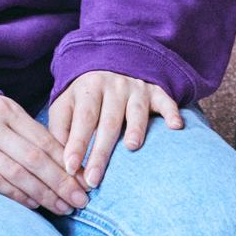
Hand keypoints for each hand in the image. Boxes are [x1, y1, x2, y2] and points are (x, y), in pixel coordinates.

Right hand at [0, 92, 91, 213]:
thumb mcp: (1, 112)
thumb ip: (26, 131)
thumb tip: (62, 160)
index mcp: (8, 110)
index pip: (44, 140)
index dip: (68, 163)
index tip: (85, 180)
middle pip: (35, 159)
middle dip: (62, 182)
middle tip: (82, 200)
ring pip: (17, 173)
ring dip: (44, 194)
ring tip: (63, 208)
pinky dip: (16, 195)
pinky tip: (33, 205)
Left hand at [48, 70, 185, 188]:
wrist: (112, 56)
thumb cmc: (85, 93)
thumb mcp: (65, 103)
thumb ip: (60, 129)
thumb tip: (60, 161)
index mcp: (88, 90)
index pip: (82, 119)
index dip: (76, 144)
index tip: (70, 168)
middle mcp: (113, 86)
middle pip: (107, 122)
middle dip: (100, 151)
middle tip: (94, 179)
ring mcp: (136, 87)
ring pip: (136, 110)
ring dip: (136, 127)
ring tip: (132, 147)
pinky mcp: (155, 90)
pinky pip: (165, 100)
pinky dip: (171, 112)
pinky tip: (175, 126)